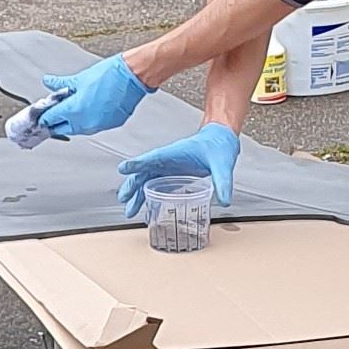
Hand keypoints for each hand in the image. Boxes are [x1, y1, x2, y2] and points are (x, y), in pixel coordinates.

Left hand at [36, 54, 151, 138]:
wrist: (133, 77)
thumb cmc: (109, 75)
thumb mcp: (80, 79)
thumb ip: (60, 84)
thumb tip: (49, 82)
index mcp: (74, 110)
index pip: (51, 119)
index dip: (44, 116)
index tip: (41, 114)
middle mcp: (85, 122)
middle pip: (63, 128)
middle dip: (57, 122)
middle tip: (54, 113)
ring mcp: (99, 125)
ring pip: (79, 129)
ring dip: (72, 122)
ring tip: (72, 109)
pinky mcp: (111, 125)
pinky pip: (94, 126)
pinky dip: (89, 120)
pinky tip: (90, 109)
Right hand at [117, 123, 241, 216]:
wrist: (221, 140)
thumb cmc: (218, 145)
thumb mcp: (222, 164)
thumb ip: (222, 181)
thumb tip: (224, 200)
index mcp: (176, 152)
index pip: (153, 158)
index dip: (138, 164)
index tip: (124, 169)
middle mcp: (169, 160)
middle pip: (145, 172)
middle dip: (133, 185)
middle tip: (124, 198)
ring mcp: (170, 167)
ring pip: (147, 180)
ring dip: (137, 193)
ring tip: (130, 209)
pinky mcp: (174, 173)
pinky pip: (156, 184)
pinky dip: (147, 194)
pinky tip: (144, 205)